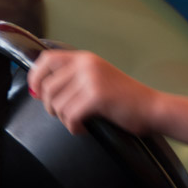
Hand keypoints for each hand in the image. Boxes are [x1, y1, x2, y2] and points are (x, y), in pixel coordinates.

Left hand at [27, 48, 155, 135]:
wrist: (152, 108)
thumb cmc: (125, 99)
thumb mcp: (97, 79)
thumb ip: (72, 79)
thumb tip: (38, 90)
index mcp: (85, 58)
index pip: (46, 60)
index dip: (35, 76)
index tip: (36, 92)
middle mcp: (86, 65)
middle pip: (48, 87)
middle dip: (51, 107)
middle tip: (66, 115)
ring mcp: (91, 80)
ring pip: (57, 104)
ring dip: (65, 119)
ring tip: (80, 122)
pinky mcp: (96, 97)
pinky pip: (70, 116)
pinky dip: (74, 127)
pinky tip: (84, 128)